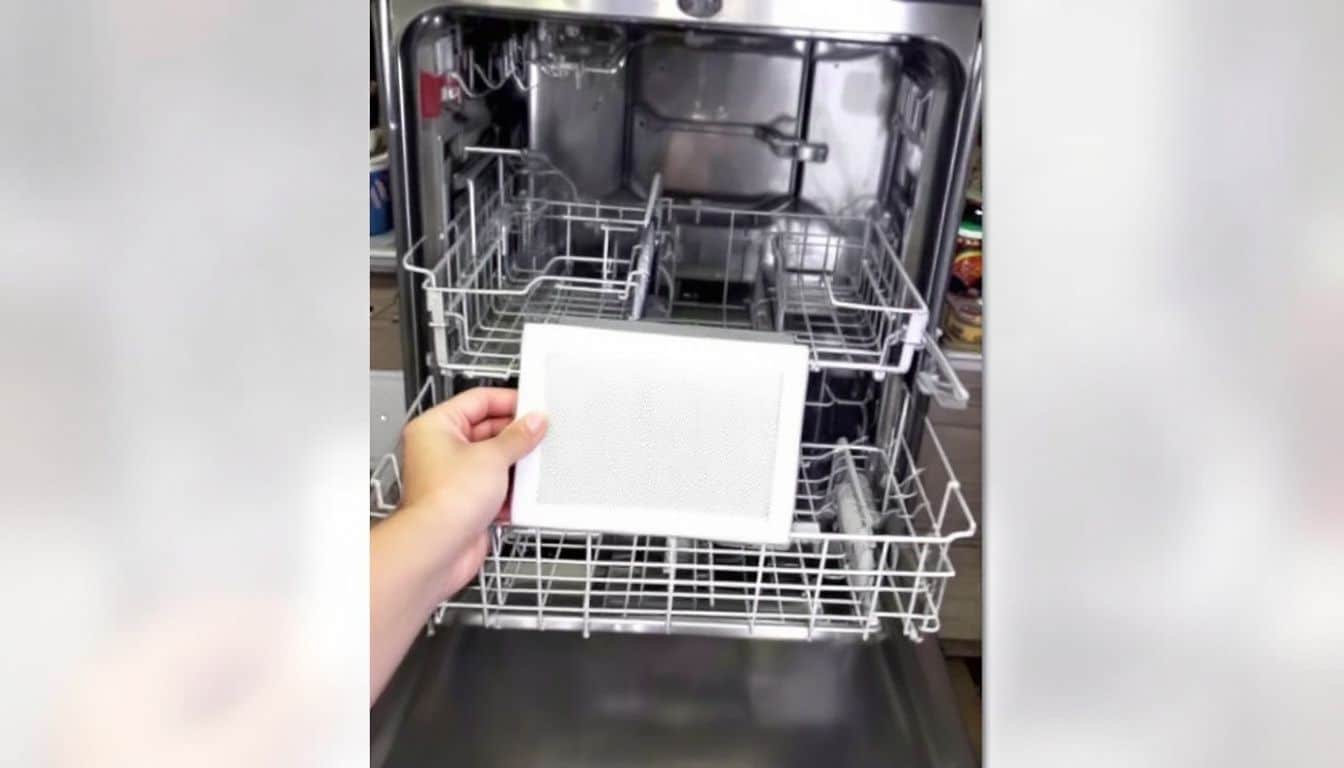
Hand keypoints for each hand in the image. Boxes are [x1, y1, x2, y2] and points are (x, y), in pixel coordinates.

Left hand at [397, 387, 546, 600]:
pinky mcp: (465, 502)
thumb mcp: (492, 457)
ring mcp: (453, 477)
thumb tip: (534, 422)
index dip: (508, 401)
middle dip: (515, 436)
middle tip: (541, 435)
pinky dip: (510, 491)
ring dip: (515, 465)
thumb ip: (518, 437)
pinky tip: (525, 494)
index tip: (534, 406)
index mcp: (436, 426)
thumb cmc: (445, 501)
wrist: (438, 548)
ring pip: (493, 461)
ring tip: (535, 465)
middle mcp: (440, 449)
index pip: (478, 400)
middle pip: (487, 430)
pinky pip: (495, 488)